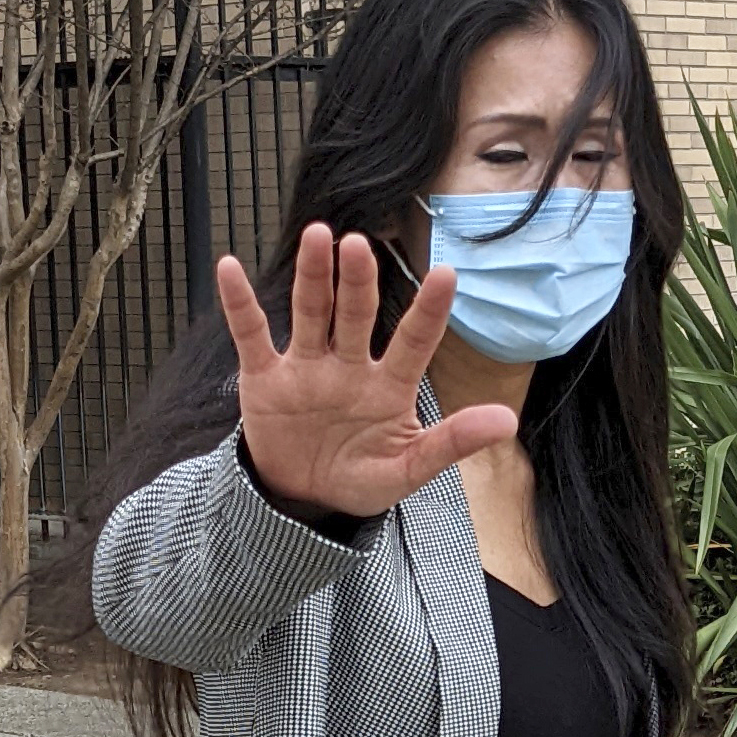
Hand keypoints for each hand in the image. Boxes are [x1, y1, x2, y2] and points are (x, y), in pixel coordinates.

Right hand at [218, 224, 517, 517]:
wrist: (303, 500)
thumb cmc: (362, 480)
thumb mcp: (408, 469)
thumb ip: (452, 443)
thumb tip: (507, 421)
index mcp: (389, 387)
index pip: (413, 342)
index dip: (428, 311)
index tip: (447, 273)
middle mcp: (349, 366)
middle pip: (355, 314)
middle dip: (357, 281)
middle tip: (358, 246)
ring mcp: (306, 367)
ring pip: (311, 311)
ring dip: (312, 275)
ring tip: (317, 236)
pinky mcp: (265, 378)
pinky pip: (251, 335)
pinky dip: (239, 304)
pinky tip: (229, 268)